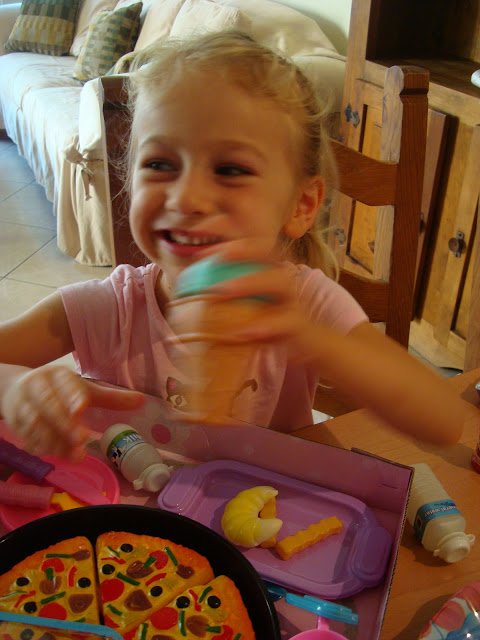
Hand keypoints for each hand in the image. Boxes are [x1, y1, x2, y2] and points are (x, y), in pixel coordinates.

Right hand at [2, 365, 144, 459]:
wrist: (15, 388)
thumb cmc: (58, 389)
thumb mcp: (83, 390)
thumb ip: (110, 398)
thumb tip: (142, 400)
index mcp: (58, 374)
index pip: (64, 383)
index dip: (72, 395)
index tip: (81, 407)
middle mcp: (38, 385)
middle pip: (48, 404)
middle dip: (64, 422)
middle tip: (82, 438)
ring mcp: (23, 403)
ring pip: (37, 422)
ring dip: (55, 439)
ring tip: (76, 454)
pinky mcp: (15, 420)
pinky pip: (28, 435)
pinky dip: (45, 446)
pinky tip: (62, 455)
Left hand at [199, 239, 319, 359]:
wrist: (309, 344)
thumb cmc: (272, 321)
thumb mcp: (252, 304)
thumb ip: (229, 293)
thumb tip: (188, 288)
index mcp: (272, 273)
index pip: (256, 248)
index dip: (234, 244)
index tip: (206, 249)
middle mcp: (284, 281)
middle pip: (267, 254)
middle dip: (243, 252)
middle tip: (216, 257)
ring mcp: (293, 300)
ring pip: (278, 282)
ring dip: (249, 283)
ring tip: (222, 289)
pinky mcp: (298, 324)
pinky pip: (282, 322)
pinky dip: (263, 326)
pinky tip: (241, 332)